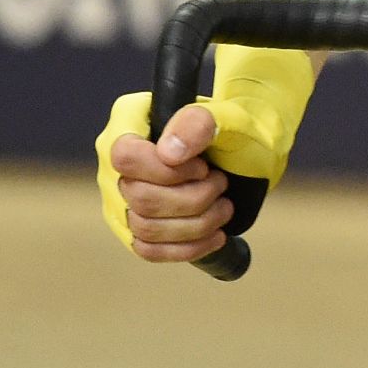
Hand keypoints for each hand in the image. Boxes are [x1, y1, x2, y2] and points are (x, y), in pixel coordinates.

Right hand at [97, 95, 231, 262]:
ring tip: (224, 207)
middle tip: (221, 183)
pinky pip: (148, 250)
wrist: (250, 151)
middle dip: (193, 198)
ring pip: (145, 228)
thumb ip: (198, 124)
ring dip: (197, 223)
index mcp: (129, 123)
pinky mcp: (135, 229)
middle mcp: (116, 163)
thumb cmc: (236, 128)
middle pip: (140, 199)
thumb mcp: (228, 116)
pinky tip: (215, 235)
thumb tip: (168, 154)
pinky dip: (187, 247)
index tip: (203, 167)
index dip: (167, 171)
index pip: (125, 157)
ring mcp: (121, 199)